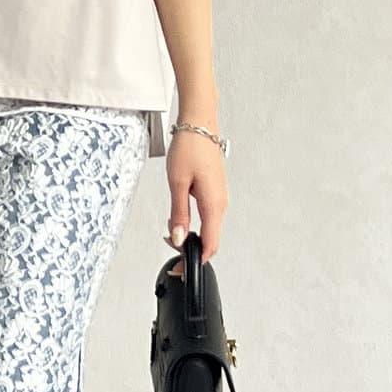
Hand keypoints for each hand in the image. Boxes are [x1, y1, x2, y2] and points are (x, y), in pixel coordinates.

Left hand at [161, 129, 227, 271]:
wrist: (199, 124)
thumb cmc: (190, 147)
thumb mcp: (177, 182)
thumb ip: (178, 213)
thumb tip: (178, 237)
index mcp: (213, 204)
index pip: (209, 244)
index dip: (194, 260)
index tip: (180, 267)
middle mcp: (221, 203)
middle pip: (211, 239)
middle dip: (191, 250)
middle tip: (170, 249)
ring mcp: (220, 197)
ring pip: (209, 228)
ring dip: (191, 235)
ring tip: (170, 231)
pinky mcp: (215, 192)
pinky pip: (208, 216)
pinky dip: (195, 223)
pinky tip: (180, 217)